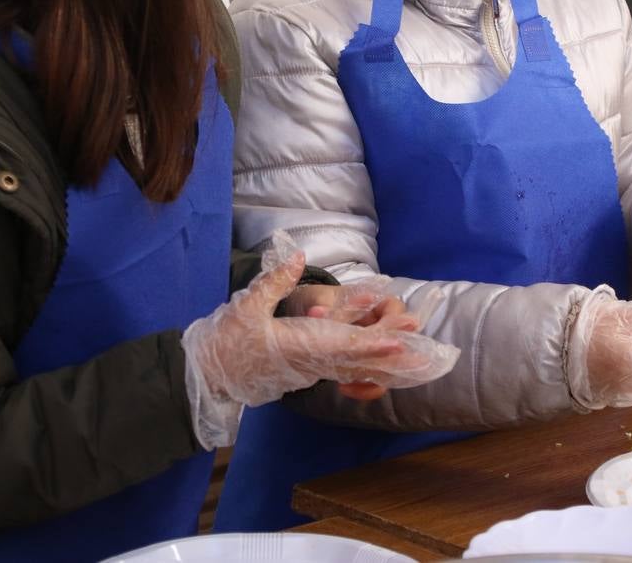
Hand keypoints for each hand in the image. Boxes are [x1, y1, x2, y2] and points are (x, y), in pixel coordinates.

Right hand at [181, 234, 458, 446]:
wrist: (208, 376)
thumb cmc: (225, 342)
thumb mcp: (246, 307)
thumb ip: (274, 281)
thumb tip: (297, 255)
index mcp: (296, 347)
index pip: (340, 345)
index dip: (370, 342)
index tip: (397, 341)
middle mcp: (309, 363)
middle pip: (356, 359)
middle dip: (390, 354)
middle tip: (423, 351)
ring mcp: (310, 370)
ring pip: (353, 367)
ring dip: (385, 362)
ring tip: (414, 358)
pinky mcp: (307, 371)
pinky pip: (343, 370)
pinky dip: (366, 366)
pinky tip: (385, 366)